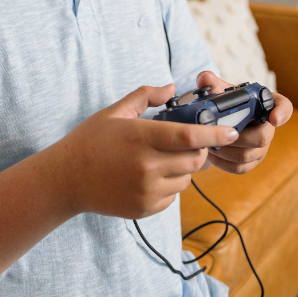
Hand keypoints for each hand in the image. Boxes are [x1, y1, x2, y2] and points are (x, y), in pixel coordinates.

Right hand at [53, 84, 239, 219]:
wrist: (67, 178)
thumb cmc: (91, 139)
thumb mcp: (115, 111)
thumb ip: (146, 96)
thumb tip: (172, 88)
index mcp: (140, 137)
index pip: (189, 137)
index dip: (214, 134)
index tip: (230, 131)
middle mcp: (147, 166)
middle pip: (194, 160)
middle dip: (200, 150)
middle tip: (190, 141)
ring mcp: (146, 190)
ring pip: (186, 180)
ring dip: (184, 168)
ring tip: (162, 157)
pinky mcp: (145, 208)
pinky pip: (172, 196)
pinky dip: (170, 185)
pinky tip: (149, 175)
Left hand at [194, 71, 292, 174]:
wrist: (216, 120)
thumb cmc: (222, 102)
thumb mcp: (217, 89)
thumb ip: (210, 82)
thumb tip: (204, 78)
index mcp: (264, 103)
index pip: (283, 106)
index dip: (282, 113)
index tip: (273, 118)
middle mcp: (268, 126)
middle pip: (263, 137)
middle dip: (238, 136)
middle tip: (218, 131)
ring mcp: (261, 146)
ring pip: (248, 155)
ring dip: (226, 150)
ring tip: (208, 142)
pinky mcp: (250, 161)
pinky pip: (240, 167)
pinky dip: (223, 162)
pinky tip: (210, 154)